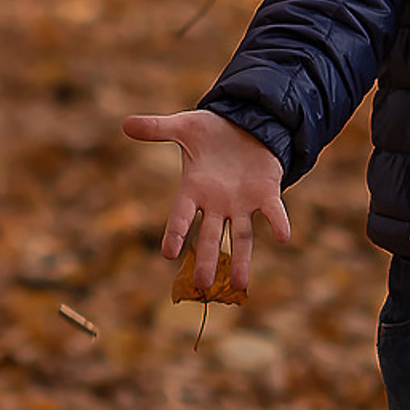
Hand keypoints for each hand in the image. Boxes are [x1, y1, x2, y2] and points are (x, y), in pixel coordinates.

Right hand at [121, 108, 290, 296]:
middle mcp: (217, 203)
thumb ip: (157, 128)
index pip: (182, 216)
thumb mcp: (184, 127)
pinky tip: (284, 236)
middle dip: (208, 259)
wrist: (244, 124)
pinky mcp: (266, 193)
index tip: (168, 253)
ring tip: (240, 285)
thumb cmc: (210, 131)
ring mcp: (242, 203)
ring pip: (241, 236)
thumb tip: (125, 124)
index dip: (176, 233)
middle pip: (211, 236)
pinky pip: (273, 212)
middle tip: (202, 285)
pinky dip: (278, 223)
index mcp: (194, 190)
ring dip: (242, 260)